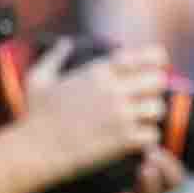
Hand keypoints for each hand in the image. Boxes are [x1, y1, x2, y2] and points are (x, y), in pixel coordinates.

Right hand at [21, 41, 169, 181]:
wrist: (35, 149)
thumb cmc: (34, 115)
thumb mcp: (38, 78)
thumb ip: (55, 56)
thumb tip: (65, 43)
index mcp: (98, 72)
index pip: (144, 57)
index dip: (156, 60)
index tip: (157, 67)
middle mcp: (114, 90)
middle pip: (158, 81)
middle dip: (154, 89)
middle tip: (145, 99)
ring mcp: (120, 115)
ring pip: (158, 109)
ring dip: (151, 115)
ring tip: (140, 121)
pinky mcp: (123, 140)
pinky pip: (152, 135)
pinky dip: (147, 139)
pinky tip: (136, 140)